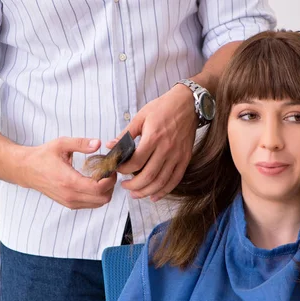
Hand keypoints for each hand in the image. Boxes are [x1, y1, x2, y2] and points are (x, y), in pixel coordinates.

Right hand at [15, 137, 116, 208]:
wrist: (26, 169)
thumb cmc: (43, 156)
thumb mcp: (61, 144)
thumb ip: (80, 143)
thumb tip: (97, 143)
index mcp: (69, 181)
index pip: (99, 188)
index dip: (110, 179)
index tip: (110, 169)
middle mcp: (70, 195)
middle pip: (102, 199)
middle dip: (110, 186)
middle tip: (108, 172)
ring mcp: (69, 202)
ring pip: (98, 204)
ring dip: (105, 191)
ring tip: (101, 177)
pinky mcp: (69, 204)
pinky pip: (90, 204)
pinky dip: (97, 196)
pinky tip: (93, 182)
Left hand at [107, 84, 197, 201]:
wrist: (188, 104)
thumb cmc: (163, 108)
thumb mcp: (141, 116)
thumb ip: (126, 133)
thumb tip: (111, 146)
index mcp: (153, 137)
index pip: (136, 162)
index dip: (124, 170)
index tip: (118, 170)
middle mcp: (166, 149)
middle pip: (148, 176)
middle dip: (134, 186)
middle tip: (124, 187)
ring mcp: (177, 155)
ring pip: (161, 181)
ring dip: (147, 191)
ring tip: (136, 194)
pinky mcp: (185, 159)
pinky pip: (175, 180)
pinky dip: (164, 191)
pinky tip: (154, 196)